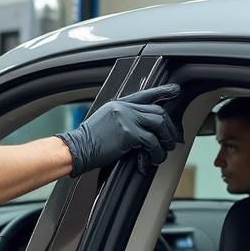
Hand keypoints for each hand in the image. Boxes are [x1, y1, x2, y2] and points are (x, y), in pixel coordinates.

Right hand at [56, 84, 180, 176]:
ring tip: (163, 151)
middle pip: (157, 110)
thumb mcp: (103, 123)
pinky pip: (152, 142)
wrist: (75, 149)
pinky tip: (153, 159)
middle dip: (168, 127)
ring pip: (159, 123)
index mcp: (117, 104)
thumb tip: (139, 130)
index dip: (162, 92)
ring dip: (165, 139)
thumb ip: (121, 120)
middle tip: (170, 140)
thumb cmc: (86, 142)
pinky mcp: (129, 133)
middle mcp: (124, 108)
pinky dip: (156, 153)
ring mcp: (126, 119)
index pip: (145, 94)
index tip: (174, 91)